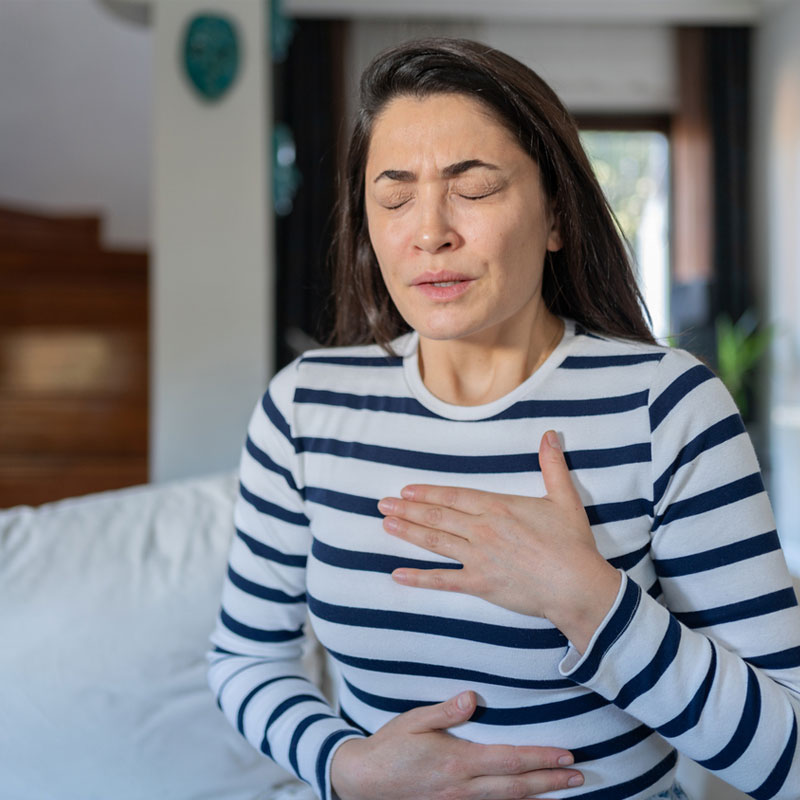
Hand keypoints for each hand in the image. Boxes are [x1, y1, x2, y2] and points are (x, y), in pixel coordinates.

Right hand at [330, 690, 582, 799]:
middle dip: (550, 782)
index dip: (540, 759)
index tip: (566, 756)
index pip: (509, 761)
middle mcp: (463, 788)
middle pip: (517, 787)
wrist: (363, 783)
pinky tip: (525, 799)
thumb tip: (471, 697)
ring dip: (538, 795)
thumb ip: (445, 712)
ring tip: (563, 788)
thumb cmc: (389, 747)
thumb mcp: (413, 721)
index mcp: (458, 762)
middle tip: (579, 776)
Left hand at [378, 430, 620, 651]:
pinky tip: (398, 574)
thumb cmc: (571, 543)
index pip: (453, 496)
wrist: (576, 585)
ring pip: (434, 542)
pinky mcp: (480, 584)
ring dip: (408, 533)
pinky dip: (419, 578)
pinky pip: (443, 581)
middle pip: (437, 517)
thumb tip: (549, 435)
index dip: (427, 493)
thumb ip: (552, 465)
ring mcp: (477, 557)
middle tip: (383, 505)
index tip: (406, 491)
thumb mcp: (564, 498)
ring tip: (386, 526)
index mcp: (497, 507)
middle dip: (407, 510)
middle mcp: (481, 530)